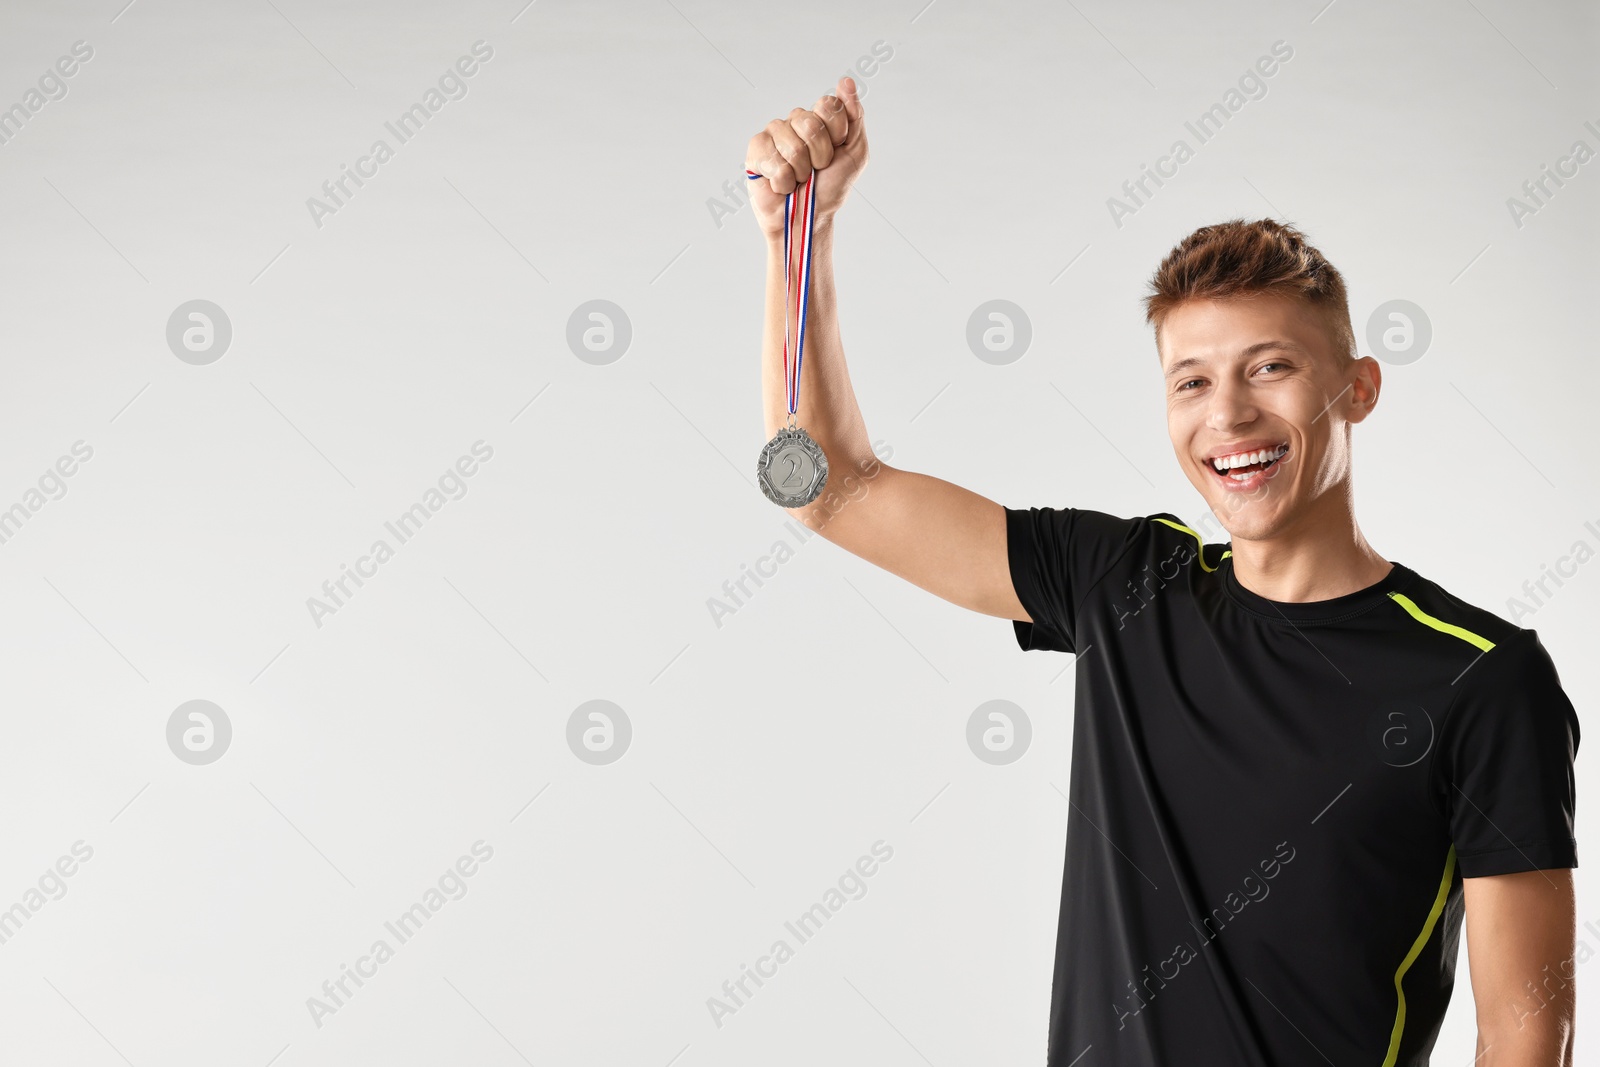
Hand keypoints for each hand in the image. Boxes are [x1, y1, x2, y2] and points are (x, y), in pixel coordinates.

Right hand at [744, 75, 868, 238]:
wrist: (808, 217)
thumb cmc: (830, 187)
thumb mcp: (855, 153)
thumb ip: (854, 116)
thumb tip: (846, 81)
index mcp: (819, 117)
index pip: (829, 105)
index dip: (836, 135)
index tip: (835, 153)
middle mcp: (795, 120)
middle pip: (811, 124)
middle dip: (820, 156)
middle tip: (816, 170)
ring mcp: (774, 133)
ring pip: (792, 145)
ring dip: (801, 172)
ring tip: (798, 179)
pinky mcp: (755, 149)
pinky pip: (772, 158)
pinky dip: (782, 179)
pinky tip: (781, 184)